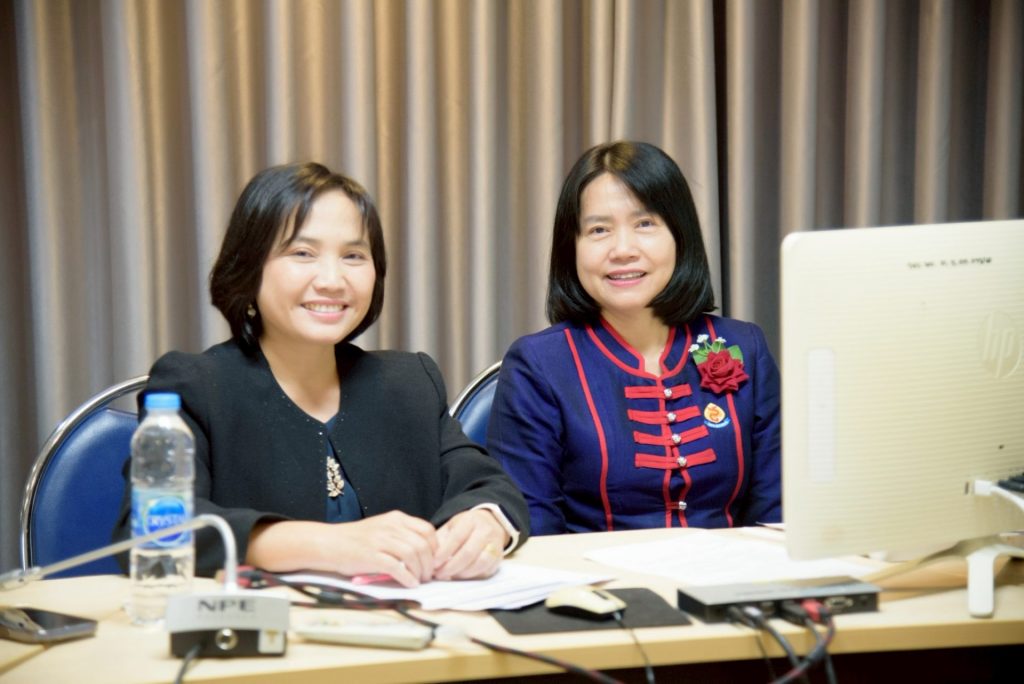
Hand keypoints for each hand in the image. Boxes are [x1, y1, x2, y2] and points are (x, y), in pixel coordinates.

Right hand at [321, 511, 437, 586]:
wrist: (329, 543)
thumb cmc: (356, 540)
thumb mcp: (381, 529)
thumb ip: (401, 536)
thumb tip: (424, 554)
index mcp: (396, 518)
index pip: (427, 529)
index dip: (435, 547)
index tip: (435, 560)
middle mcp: (390, 526)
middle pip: (422, 544)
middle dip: (430, 563)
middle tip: (429, 576)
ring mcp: (380, 540)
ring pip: (412, 555)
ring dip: (420, 572)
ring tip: (420, 581)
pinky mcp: (371, 556)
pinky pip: (397, 567)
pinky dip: (407, 578)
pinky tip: (410, 584)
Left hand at [432, 508, 508, 580]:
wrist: (490, 523)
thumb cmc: (466, 526)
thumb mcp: (452, 526)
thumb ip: (440, 539)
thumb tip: (430, 558)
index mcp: (471, 520)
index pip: (457, 538)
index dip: (444, 553)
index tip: (434, 564)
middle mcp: (485, 531)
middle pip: (468, 553)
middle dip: (451, 567)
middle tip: (440, 574)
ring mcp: (495, 544)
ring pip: (480, 563)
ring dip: (462, 573)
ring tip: (450, 576)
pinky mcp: (499, 557)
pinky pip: (487, 570)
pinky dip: (473, 576)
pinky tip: (462, 576)